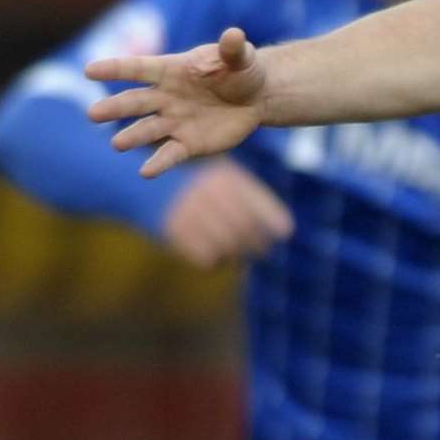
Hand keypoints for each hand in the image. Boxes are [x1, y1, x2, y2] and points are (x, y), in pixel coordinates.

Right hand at [86, 26, 267, 177]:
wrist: (256, 98)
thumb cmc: (241, 71)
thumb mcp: (241, 57)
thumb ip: (233, 49)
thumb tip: (233, 34)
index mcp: (171, 70)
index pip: (138, 68)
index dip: (115, 69)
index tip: (89, 70)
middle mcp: (166, 97)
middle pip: (135, 102)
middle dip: (114, 108)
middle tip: (93, 114)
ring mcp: (174, 121)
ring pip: (147, 129)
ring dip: (132, 136)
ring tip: (117, 144)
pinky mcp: (188, 143)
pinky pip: (170, 154)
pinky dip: (158, 163)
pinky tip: (146, 172)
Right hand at [162, 158, 293, 268]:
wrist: (152, 188)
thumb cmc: (203, 190)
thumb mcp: (227, 182)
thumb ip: (252, 202)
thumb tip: (285, 230)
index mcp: (225, 178)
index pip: (255, 200)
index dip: (273, 216)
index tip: (287, 232)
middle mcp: (208, 193)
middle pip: (243, 226)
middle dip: (258, 242)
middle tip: (266, 252)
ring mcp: (190, 211)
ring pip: (225, 244)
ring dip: (238, 255)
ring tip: (243, 257)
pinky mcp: (174, 231)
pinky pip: (205, 256)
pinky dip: (216, 261)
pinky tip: (220, 258)